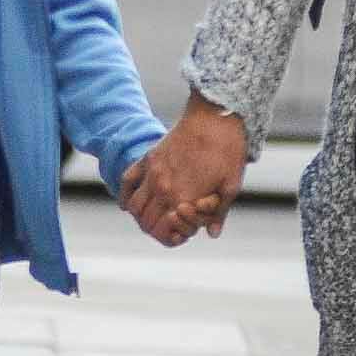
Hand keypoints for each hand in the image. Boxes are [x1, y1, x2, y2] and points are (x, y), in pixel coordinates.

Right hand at [128, 101, 249, 244]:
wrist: (216, 117)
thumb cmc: (228, 151)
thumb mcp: (231, 186)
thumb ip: (219, 213)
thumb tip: (212, 233)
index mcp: (183, 199)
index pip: (163, 233)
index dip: (172, 238)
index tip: (184, 232)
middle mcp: (162, 188)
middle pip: (145, 223)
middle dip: (158, 230)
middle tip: (173, 224)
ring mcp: (152, 172)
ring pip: (133, 207)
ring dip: (141, 216)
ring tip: (156, 215)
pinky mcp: (149, 158)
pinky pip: (126, 181)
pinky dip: (125, 195)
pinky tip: (129, 202)